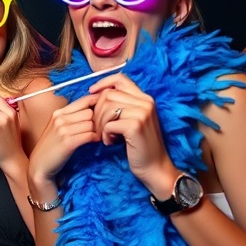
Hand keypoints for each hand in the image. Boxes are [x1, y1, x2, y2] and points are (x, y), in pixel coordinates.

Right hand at [27, 93, 100, 191]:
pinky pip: (89, 135)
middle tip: (101, 128)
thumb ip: (72, 118)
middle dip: (98, 120)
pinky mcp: (68, 142)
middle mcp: (60, 118)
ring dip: (98, 131)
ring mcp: (63, 130)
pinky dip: (95, 139)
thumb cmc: (52, 147)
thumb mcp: (58, 128)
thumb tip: (93, 111)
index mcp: (58, 113)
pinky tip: (95, 142)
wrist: (40, 165)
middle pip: (90, 112)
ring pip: (91, 124)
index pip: (84, 100)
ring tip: (98, 136)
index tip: (105, 109)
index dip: (98, 103)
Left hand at [88, 74, 177, 194]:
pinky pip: (108, 124)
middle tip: (100, 127)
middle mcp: (145, 102)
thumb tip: (97, 93)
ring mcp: (142, 113)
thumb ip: (122, 105)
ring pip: (106, 108)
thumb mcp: (133, 120)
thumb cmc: (139, 145)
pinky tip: (111, 142)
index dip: (103, 83)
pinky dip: (105, 134)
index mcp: (145, 98)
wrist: (155, 167)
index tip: (91, 92)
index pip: (120, 79)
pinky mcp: (135, 126)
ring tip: (107, 136)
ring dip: (100, 124)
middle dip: (97, 111)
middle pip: (108, 95)